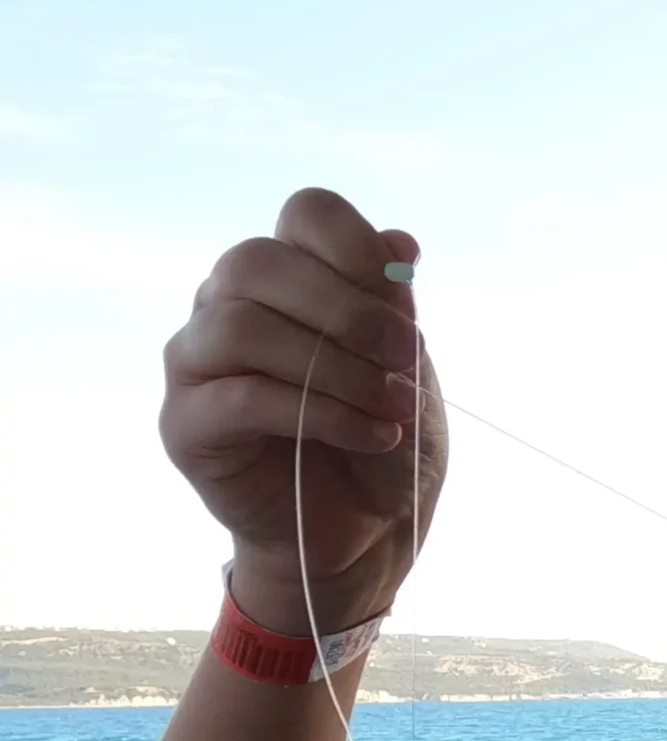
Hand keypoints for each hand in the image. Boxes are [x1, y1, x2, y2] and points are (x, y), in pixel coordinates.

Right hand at [161, 188, 446, 634]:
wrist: (369, 526)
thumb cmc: (385, 433)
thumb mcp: (407, 365)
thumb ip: (392, 304)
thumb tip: (400, 241)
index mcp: (288, 274)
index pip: (305, 213)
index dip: (357, 246)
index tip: (407, 300)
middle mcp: (227, 303)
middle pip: (257, 261)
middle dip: (346, 308)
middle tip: (405, 357)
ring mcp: (194, 360)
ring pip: (241, 326)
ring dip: (335, 367)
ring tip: (394, 407)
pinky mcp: (184, 422)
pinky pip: (241, 397)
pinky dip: (321, 414)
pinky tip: (372, 435)